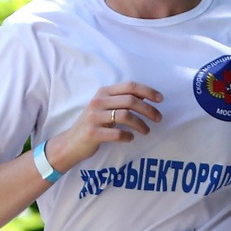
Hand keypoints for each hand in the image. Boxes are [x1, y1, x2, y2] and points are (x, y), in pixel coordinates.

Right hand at [46, 82, 162, 173]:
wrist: (70, 143)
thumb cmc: (93, 125)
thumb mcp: (104, 108)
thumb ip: (121, 101)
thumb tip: (146, 99)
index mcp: (103, 92)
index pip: (130, 86)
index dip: (148, 91)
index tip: (160, 99)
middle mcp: (98, 101)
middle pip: (131, 101)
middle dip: (149, 110)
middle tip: (158, 119)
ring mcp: (94, 117)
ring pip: (126, 116)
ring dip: (141, 124)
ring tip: (146, 131)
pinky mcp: (92, 132)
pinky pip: (117, 133)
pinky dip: (128, 136)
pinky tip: (130, 138)